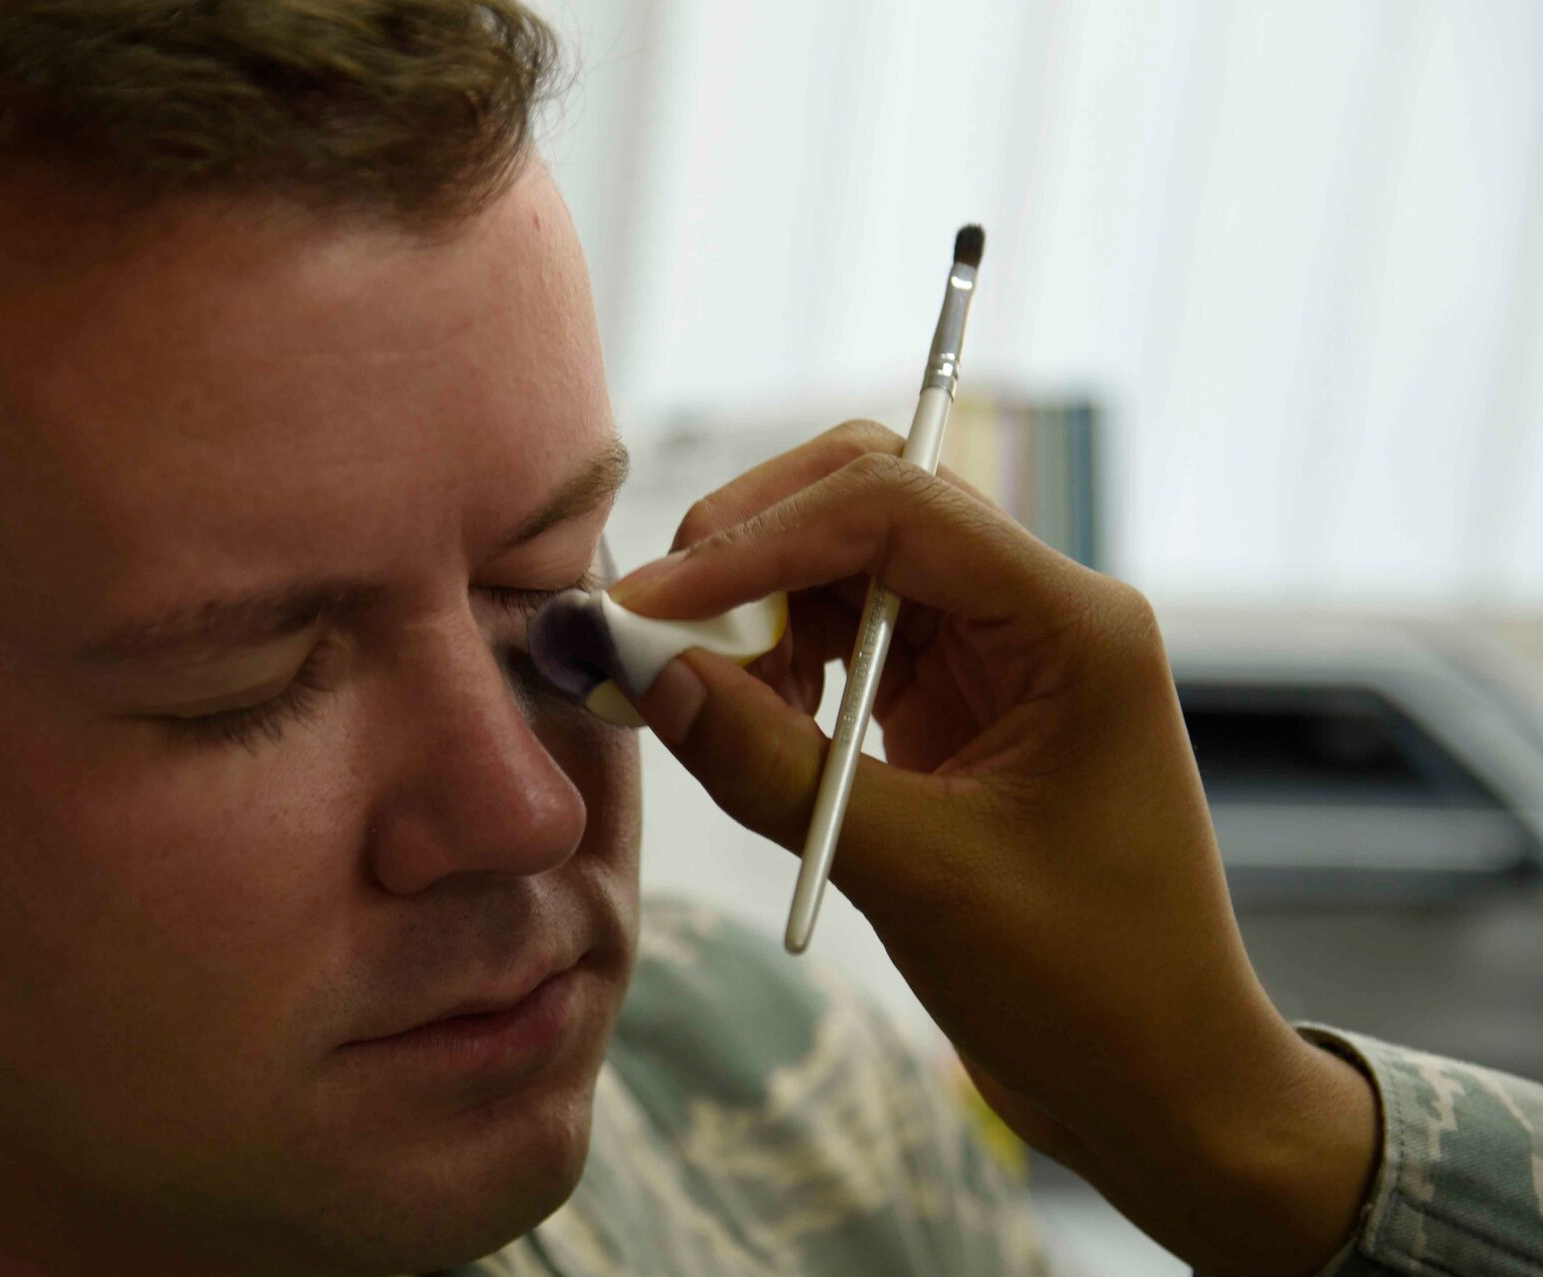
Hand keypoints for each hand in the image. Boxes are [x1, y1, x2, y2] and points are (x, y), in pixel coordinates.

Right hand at [610, 420, 1378, 1276]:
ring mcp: (998, 656)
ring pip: (848, 564)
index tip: (652, 603)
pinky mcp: (959, 705)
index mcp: (1071, 626)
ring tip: (693, 688)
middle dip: (752, 543)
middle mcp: (1037, 614)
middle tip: (656, 624)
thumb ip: (778, 770)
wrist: (1162, 1086)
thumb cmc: (1090, 990)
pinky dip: (779, 661)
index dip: (760, 538)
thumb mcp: (923, 877)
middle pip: (872, 500)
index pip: (898, 508)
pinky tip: (743, 718)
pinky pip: (848, 639)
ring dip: (757, 606)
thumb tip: (655, 678)